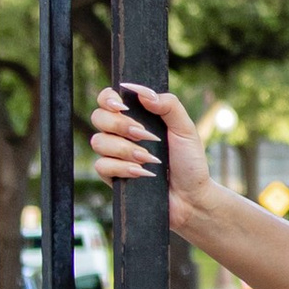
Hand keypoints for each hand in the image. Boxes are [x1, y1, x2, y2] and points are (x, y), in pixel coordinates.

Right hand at [88, 81, 207, 231]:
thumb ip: (168, 105)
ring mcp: (115, 155)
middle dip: (120, 125)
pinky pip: (101, 165)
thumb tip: (142, 91)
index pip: (108, 98)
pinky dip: (122, 168)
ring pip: (98, 141)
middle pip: (98, 117)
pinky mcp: (112, 176)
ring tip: (149, 159)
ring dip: (125, 149)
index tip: (123, 106)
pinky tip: (141, 173)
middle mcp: (122, 133)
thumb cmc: (189, 162)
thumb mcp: (185, 129)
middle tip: (145, 135)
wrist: (190, 197)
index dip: (108, 98)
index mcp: (138, 117)